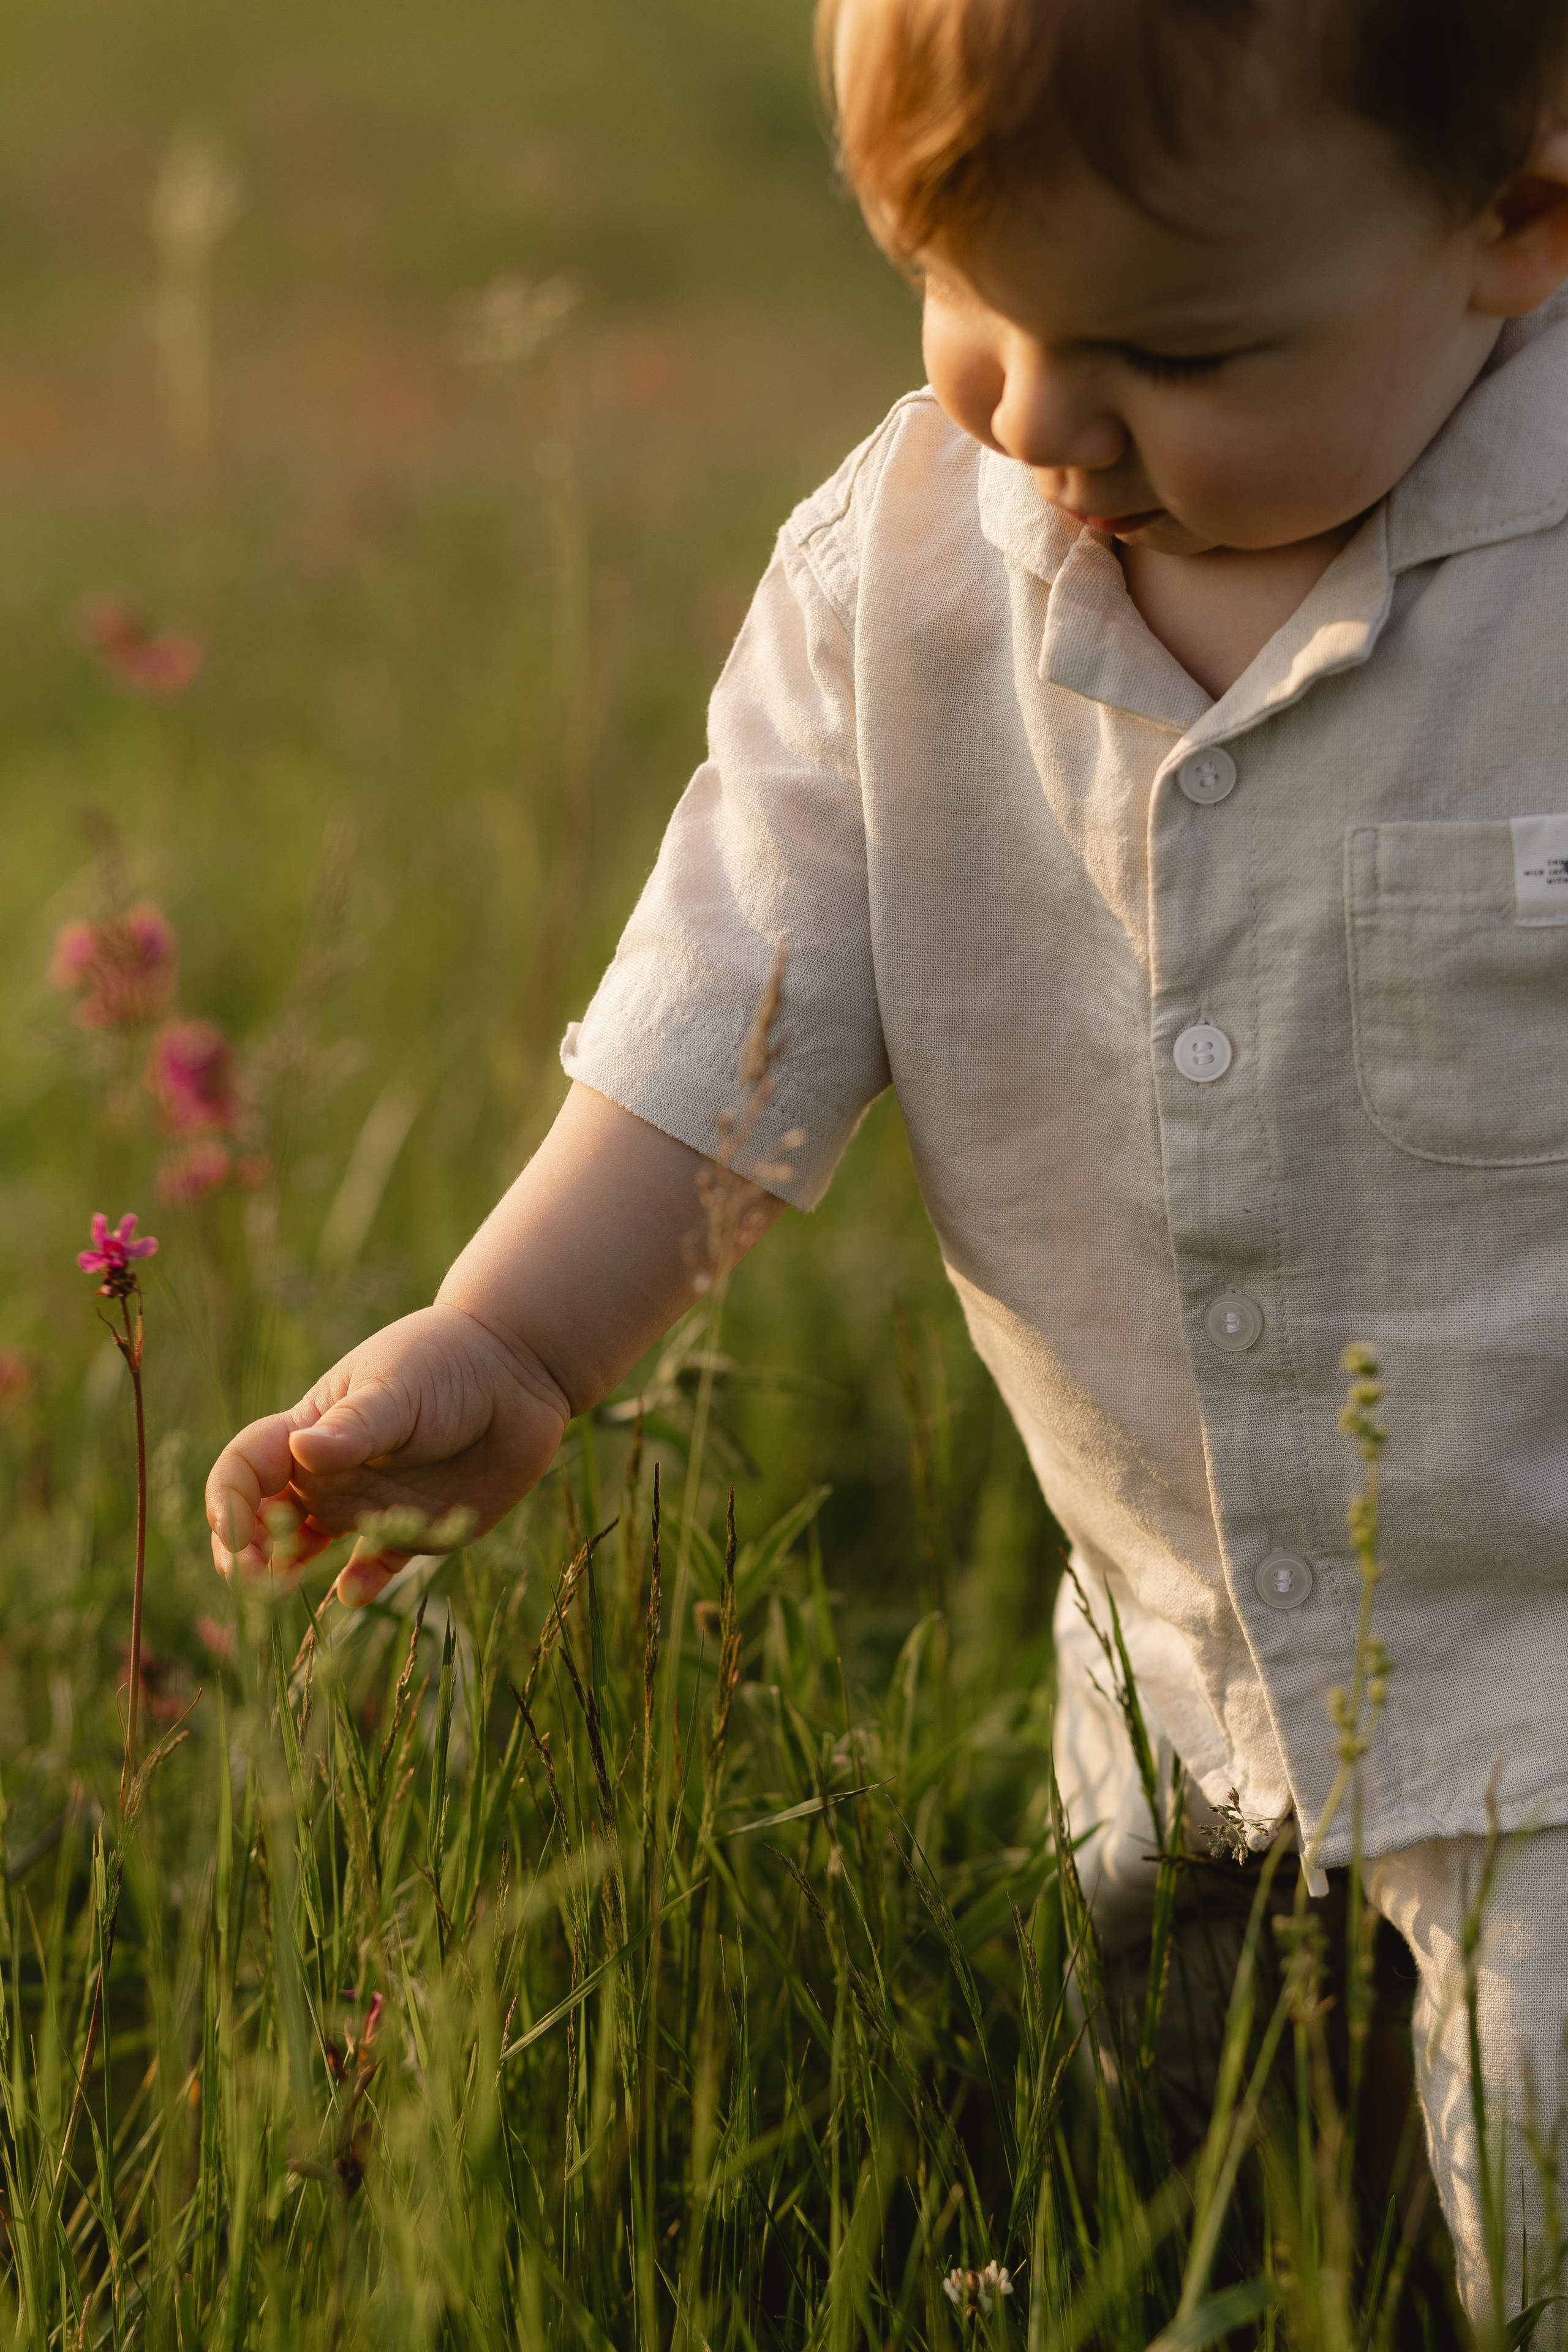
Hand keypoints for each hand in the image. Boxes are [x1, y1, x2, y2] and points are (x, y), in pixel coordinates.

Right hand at [206, 1304, 570, 1605]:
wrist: (518, 1371)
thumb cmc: (448, 1361)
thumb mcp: (396, 1387)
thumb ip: (354, 1426)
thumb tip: (300, 1451)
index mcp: (312, 1429)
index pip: (248, 1466)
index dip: (229, 1497)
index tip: (234, 1529)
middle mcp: (331, 1472)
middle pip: (264, 1517)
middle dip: (245, 1549)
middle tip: (252, 1575)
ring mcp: (369, 1503)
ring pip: (307, 1546)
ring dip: (286, 1570)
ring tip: (281, 1588)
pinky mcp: (413, 1529)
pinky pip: (374, 1567)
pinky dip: (359, 1584)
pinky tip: (355, 1591)